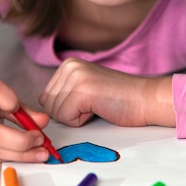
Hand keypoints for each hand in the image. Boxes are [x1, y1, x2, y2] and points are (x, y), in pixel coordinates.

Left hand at [38, 59, 174, 127]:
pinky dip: (82, 121)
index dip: (66, 108)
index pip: (46, 98)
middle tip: (94, 103)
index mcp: (68, 64)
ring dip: (76, 117)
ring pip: (55, 113)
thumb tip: (40, 105)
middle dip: (70, 113)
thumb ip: (63, 92)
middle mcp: (69, 66)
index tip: (88, 101)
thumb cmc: (118, 99)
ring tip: (97, 104)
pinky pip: (66, 118)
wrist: (144, 99)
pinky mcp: (82, 90)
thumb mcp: (84, 88)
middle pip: (48, 106)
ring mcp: (75, 77)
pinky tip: (99, 108)